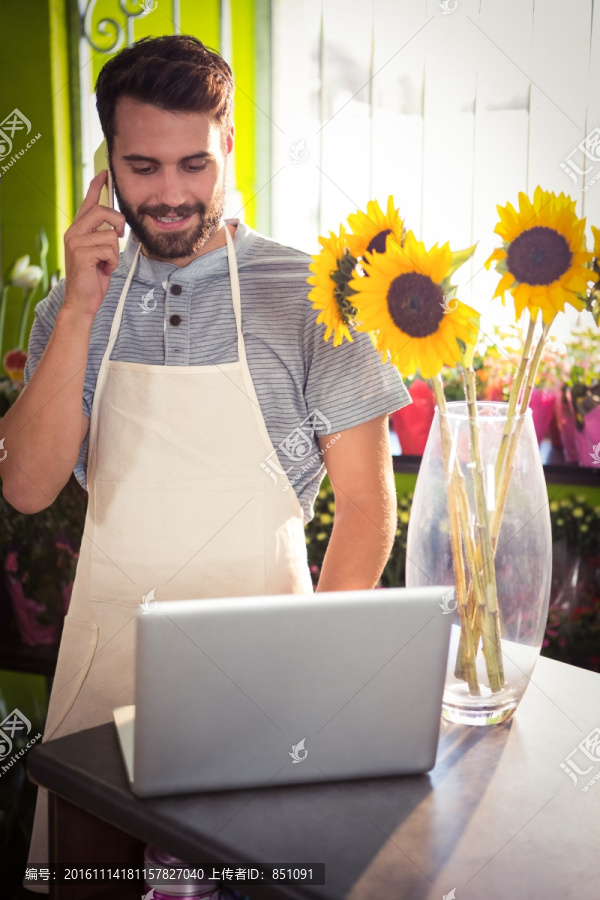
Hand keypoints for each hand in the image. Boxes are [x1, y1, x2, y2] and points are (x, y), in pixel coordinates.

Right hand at [62, 170, 126, 318]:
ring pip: (111, 235)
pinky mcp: (81, 253)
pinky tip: (103, 270)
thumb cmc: (93, 278)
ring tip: (104, 264)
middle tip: (118, 236)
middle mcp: (73, 232)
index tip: (105, 173)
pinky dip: (112, 263)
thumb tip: (116, 225)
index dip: (97, 186)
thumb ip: (103, 236)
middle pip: (103, 212)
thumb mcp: (99, 252)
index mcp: (78, 230)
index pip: (88, 203)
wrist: (82, 300)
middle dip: (117, 223)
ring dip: (114, 253)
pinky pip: (110, 250)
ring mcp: (75, 242)